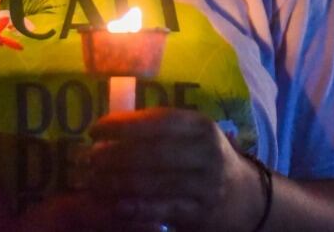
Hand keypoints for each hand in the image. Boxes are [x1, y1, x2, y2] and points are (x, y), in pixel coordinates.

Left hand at [85, 107, 264, 231]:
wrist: (244, 198)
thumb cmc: (205, 159)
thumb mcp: (194, 136)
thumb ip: (160, 128)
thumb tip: (112, 125)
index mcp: (201, 127)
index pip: (158, 121)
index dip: (123, 124)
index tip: (96, 128)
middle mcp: (206, 153)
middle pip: (152, 153)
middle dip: (115, 155)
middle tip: (89, 158)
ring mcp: (204, 185)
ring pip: (154, 182)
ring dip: (118, 182)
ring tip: (94, 180)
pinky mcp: (199, 213)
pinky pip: (161, 210)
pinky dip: (135, 208)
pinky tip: (115, 204)